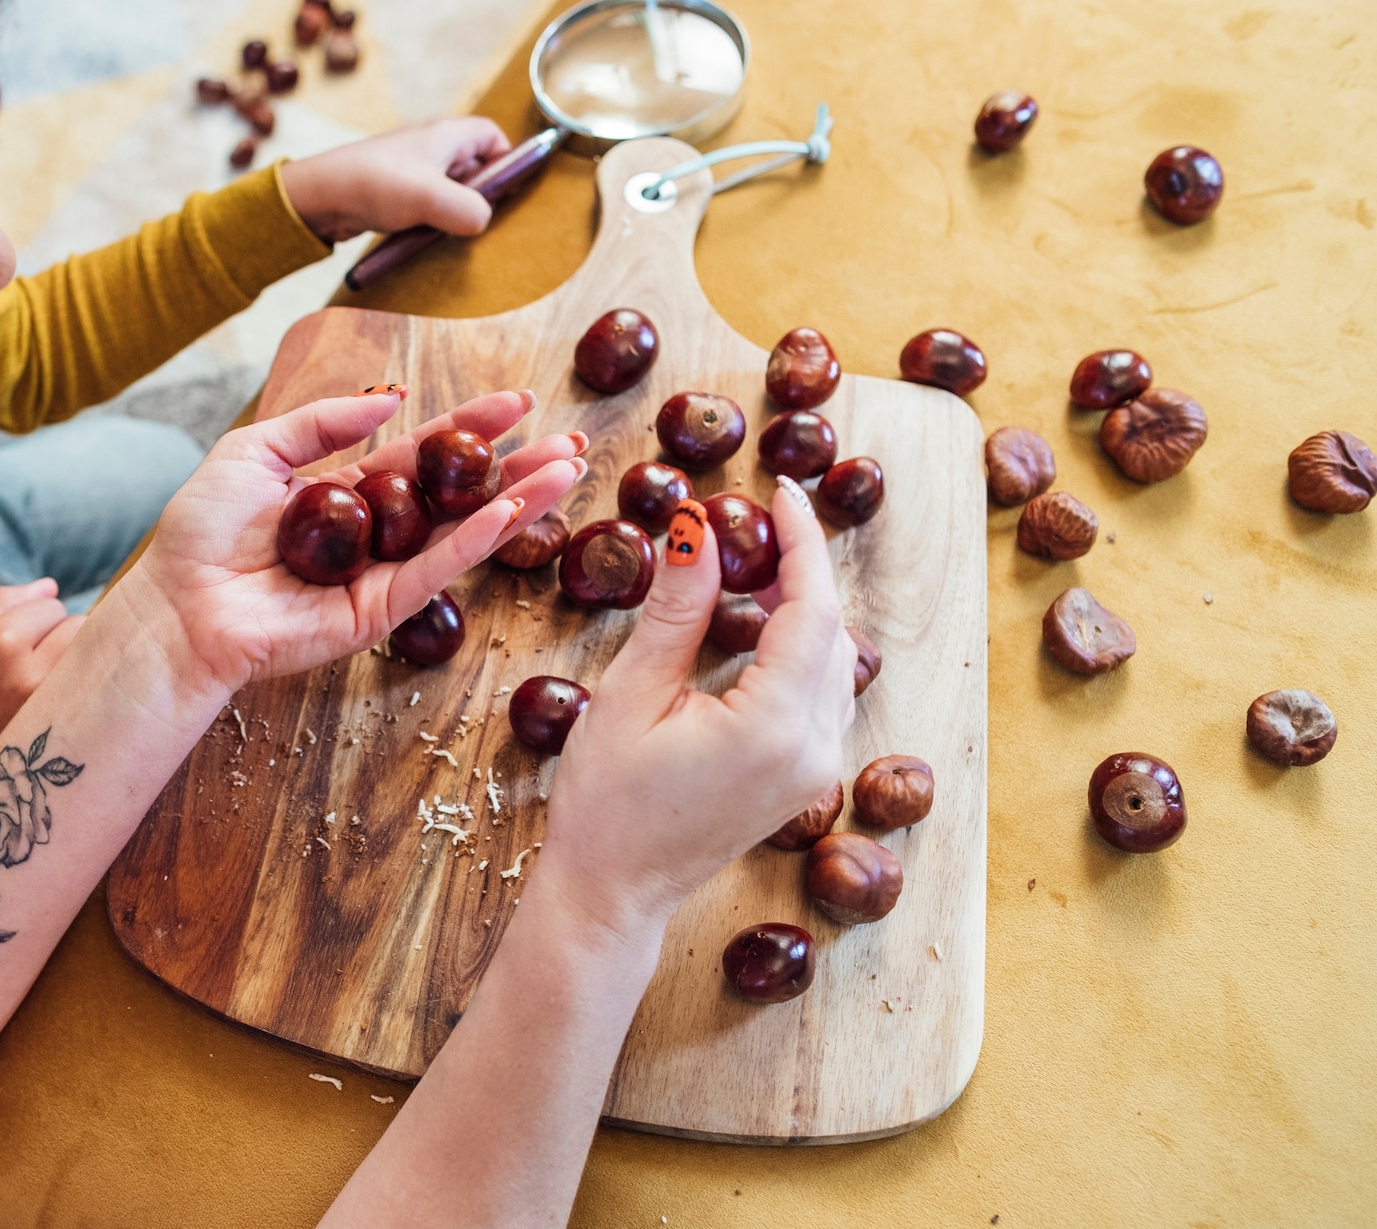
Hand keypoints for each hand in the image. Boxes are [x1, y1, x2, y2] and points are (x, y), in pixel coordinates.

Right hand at [0, 580, 80, 809]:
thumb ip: (3, 603)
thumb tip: (52, 586)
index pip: (52, 606)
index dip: (37, 621)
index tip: (16, 643)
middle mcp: (31, 676)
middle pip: (82, 627)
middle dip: (63, 638)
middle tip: (34, 664)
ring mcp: (54, 709)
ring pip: (96, 659)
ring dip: (80, 664)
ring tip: (45, 686)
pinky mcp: (69, 737)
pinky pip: (99, 694)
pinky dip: (88, 693)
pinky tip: (64, 706)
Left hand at [112, 389, 583, 702]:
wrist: (179, 606)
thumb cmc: (201, 532)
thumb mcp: (256, 450)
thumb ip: (323, 423)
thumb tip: (392, 399)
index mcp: (346, 492)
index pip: (422, 453)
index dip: (470, 426)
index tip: (519, 400)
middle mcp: (374, 533)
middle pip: (458, 493)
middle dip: (515, 466)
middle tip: (571, 441)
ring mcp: (381, 574)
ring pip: (462, 532)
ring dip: (518, 501)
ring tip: (567, 470)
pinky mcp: (380, 612)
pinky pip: (436, 570)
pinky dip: (476, 541)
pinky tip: (513, 510)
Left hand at [280, 118, 513, 242]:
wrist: (319, 196)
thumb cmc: (374, 185)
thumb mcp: (432, 198)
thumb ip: (470, 209)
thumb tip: (483, 220)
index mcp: (447, 135)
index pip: (493, 136)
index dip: (507, 161)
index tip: (507, 191)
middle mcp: (431, 145)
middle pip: (475, 164)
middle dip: (481, 192)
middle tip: (477, 218)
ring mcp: (412, 168)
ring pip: (451, 187)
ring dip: (453, 210)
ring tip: (447, 229)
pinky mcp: (395, 189)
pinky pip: (427, 202)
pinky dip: (431, 218)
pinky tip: (423, 234)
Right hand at [534, 476, 855, 935]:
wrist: (611, 893)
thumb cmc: (607, 805)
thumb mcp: (633, 694)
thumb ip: (677, 609)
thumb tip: (696, 527)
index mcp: (774, 727)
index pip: (812, 610)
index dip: (801, 542)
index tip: (780, 492)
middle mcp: (813, 749)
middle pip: (830, 632)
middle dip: (797, 570)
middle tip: (744, 527)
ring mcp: (815, 769)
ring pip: (830, 663)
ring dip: (796, 611)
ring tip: (739, 573)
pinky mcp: (803, 778)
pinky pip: (817, 695)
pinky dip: (793, 652)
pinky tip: (745, 632)